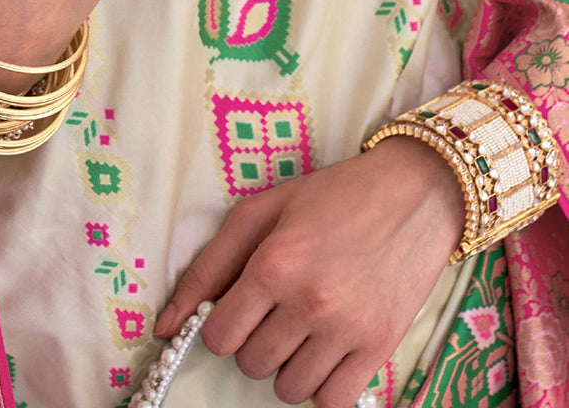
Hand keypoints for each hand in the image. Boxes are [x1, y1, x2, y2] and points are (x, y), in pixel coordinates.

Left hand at [155, 137, 464, 407]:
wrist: (415, 193)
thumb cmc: (333, 195)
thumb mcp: (263, 210)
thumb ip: (209, 265)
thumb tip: (164, 325)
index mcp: (275, 263)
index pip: (219, 336)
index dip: (222, 323)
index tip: (239, 306)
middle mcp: (310, 301)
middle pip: (252, 364)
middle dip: (254, 339)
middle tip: (276, 308)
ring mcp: (348, 329)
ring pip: (289, 389)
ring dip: (287, 364)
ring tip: (303, 326)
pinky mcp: (381, 346)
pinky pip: (333, 401)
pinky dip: (323, 385)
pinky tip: (326, 349)